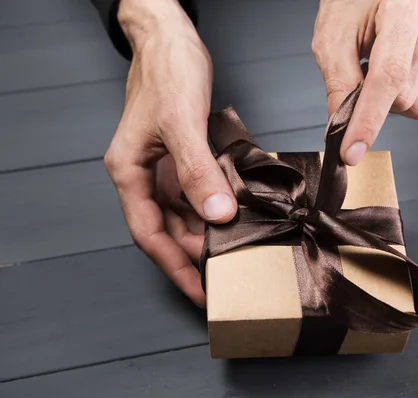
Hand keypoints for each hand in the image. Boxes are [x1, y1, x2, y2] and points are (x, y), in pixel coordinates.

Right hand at [104, 0, 236, 307]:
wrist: (172, 40)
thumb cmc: (165, 72)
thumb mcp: (181, 123)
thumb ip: (197, 171)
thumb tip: (217, 214)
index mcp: (130, 172)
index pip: (149, 233)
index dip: (174, 266)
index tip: (198, 290)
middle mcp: (146, 175)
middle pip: (169, 229)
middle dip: (196, 254)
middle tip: (227, 277)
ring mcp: (165, 167)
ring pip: (187, 213)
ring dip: (210, 231)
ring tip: (238, 252)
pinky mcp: (185, 157)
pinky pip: (201, 191)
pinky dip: (219, 205)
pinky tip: (239, 215)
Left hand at [312, 0, 417, 164]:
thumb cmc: (354, 1)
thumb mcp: (333, 35)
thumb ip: (337, 82)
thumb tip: (341, 127)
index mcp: (405, 7)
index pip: (390, 76)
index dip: (369, 119)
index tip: (352, 151)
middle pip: (405, 97)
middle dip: (375, 102)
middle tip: (361, 75)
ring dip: (393, 99)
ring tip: (381, 63)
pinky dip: (410, 94)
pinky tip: (401, 68)